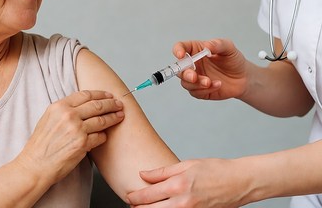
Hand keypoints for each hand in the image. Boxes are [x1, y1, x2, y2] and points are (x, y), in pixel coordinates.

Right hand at [16, 90, 123, 185]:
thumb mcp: (48, 118)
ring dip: (113, 117)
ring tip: (120, 116)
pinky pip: (100, 137)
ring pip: (102, 120)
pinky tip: (105, 135)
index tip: (108, 95)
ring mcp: (76, 129)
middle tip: (119, 104)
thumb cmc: (41, 145)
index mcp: (59, 106)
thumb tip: (84, 104)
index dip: (100, 94)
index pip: (85, 95)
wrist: (35, 166)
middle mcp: (68, 115)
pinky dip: (104, 136)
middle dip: (111, 104)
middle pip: (97, 105)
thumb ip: (65, 109)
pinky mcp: (82, 144)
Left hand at [126, 159, 247, 207]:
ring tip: (144, 207)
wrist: (239, 182)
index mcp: (178, 185)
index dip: (134, 196)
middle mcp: (183, 203)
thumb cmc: (215, 169)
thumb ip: (162, 172)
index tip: (128, 194)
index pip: (147, 195)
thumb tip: (143, 174)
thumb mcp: (187, 164)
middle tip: (132, 203)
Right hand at [174, 39, 247, 100]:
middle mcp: (192, 64)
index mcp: (195, 50)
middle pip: (179, 69)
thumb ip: (217, 44)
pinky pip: (196, 92)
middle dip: (185, 74)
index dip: (177, 50)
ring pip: (186, 83)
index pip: (180, 47)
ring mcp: (195, 77)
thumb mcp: (228, 48)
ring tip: (209, 82)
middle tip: (194, 76)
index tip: (181, 55)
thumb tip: (207, 46)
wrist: (243, 78)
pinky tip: (217, 84)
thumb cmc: (233, 60)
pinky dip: (205, 90)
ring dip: (196, 84)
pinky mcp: (200, 90)